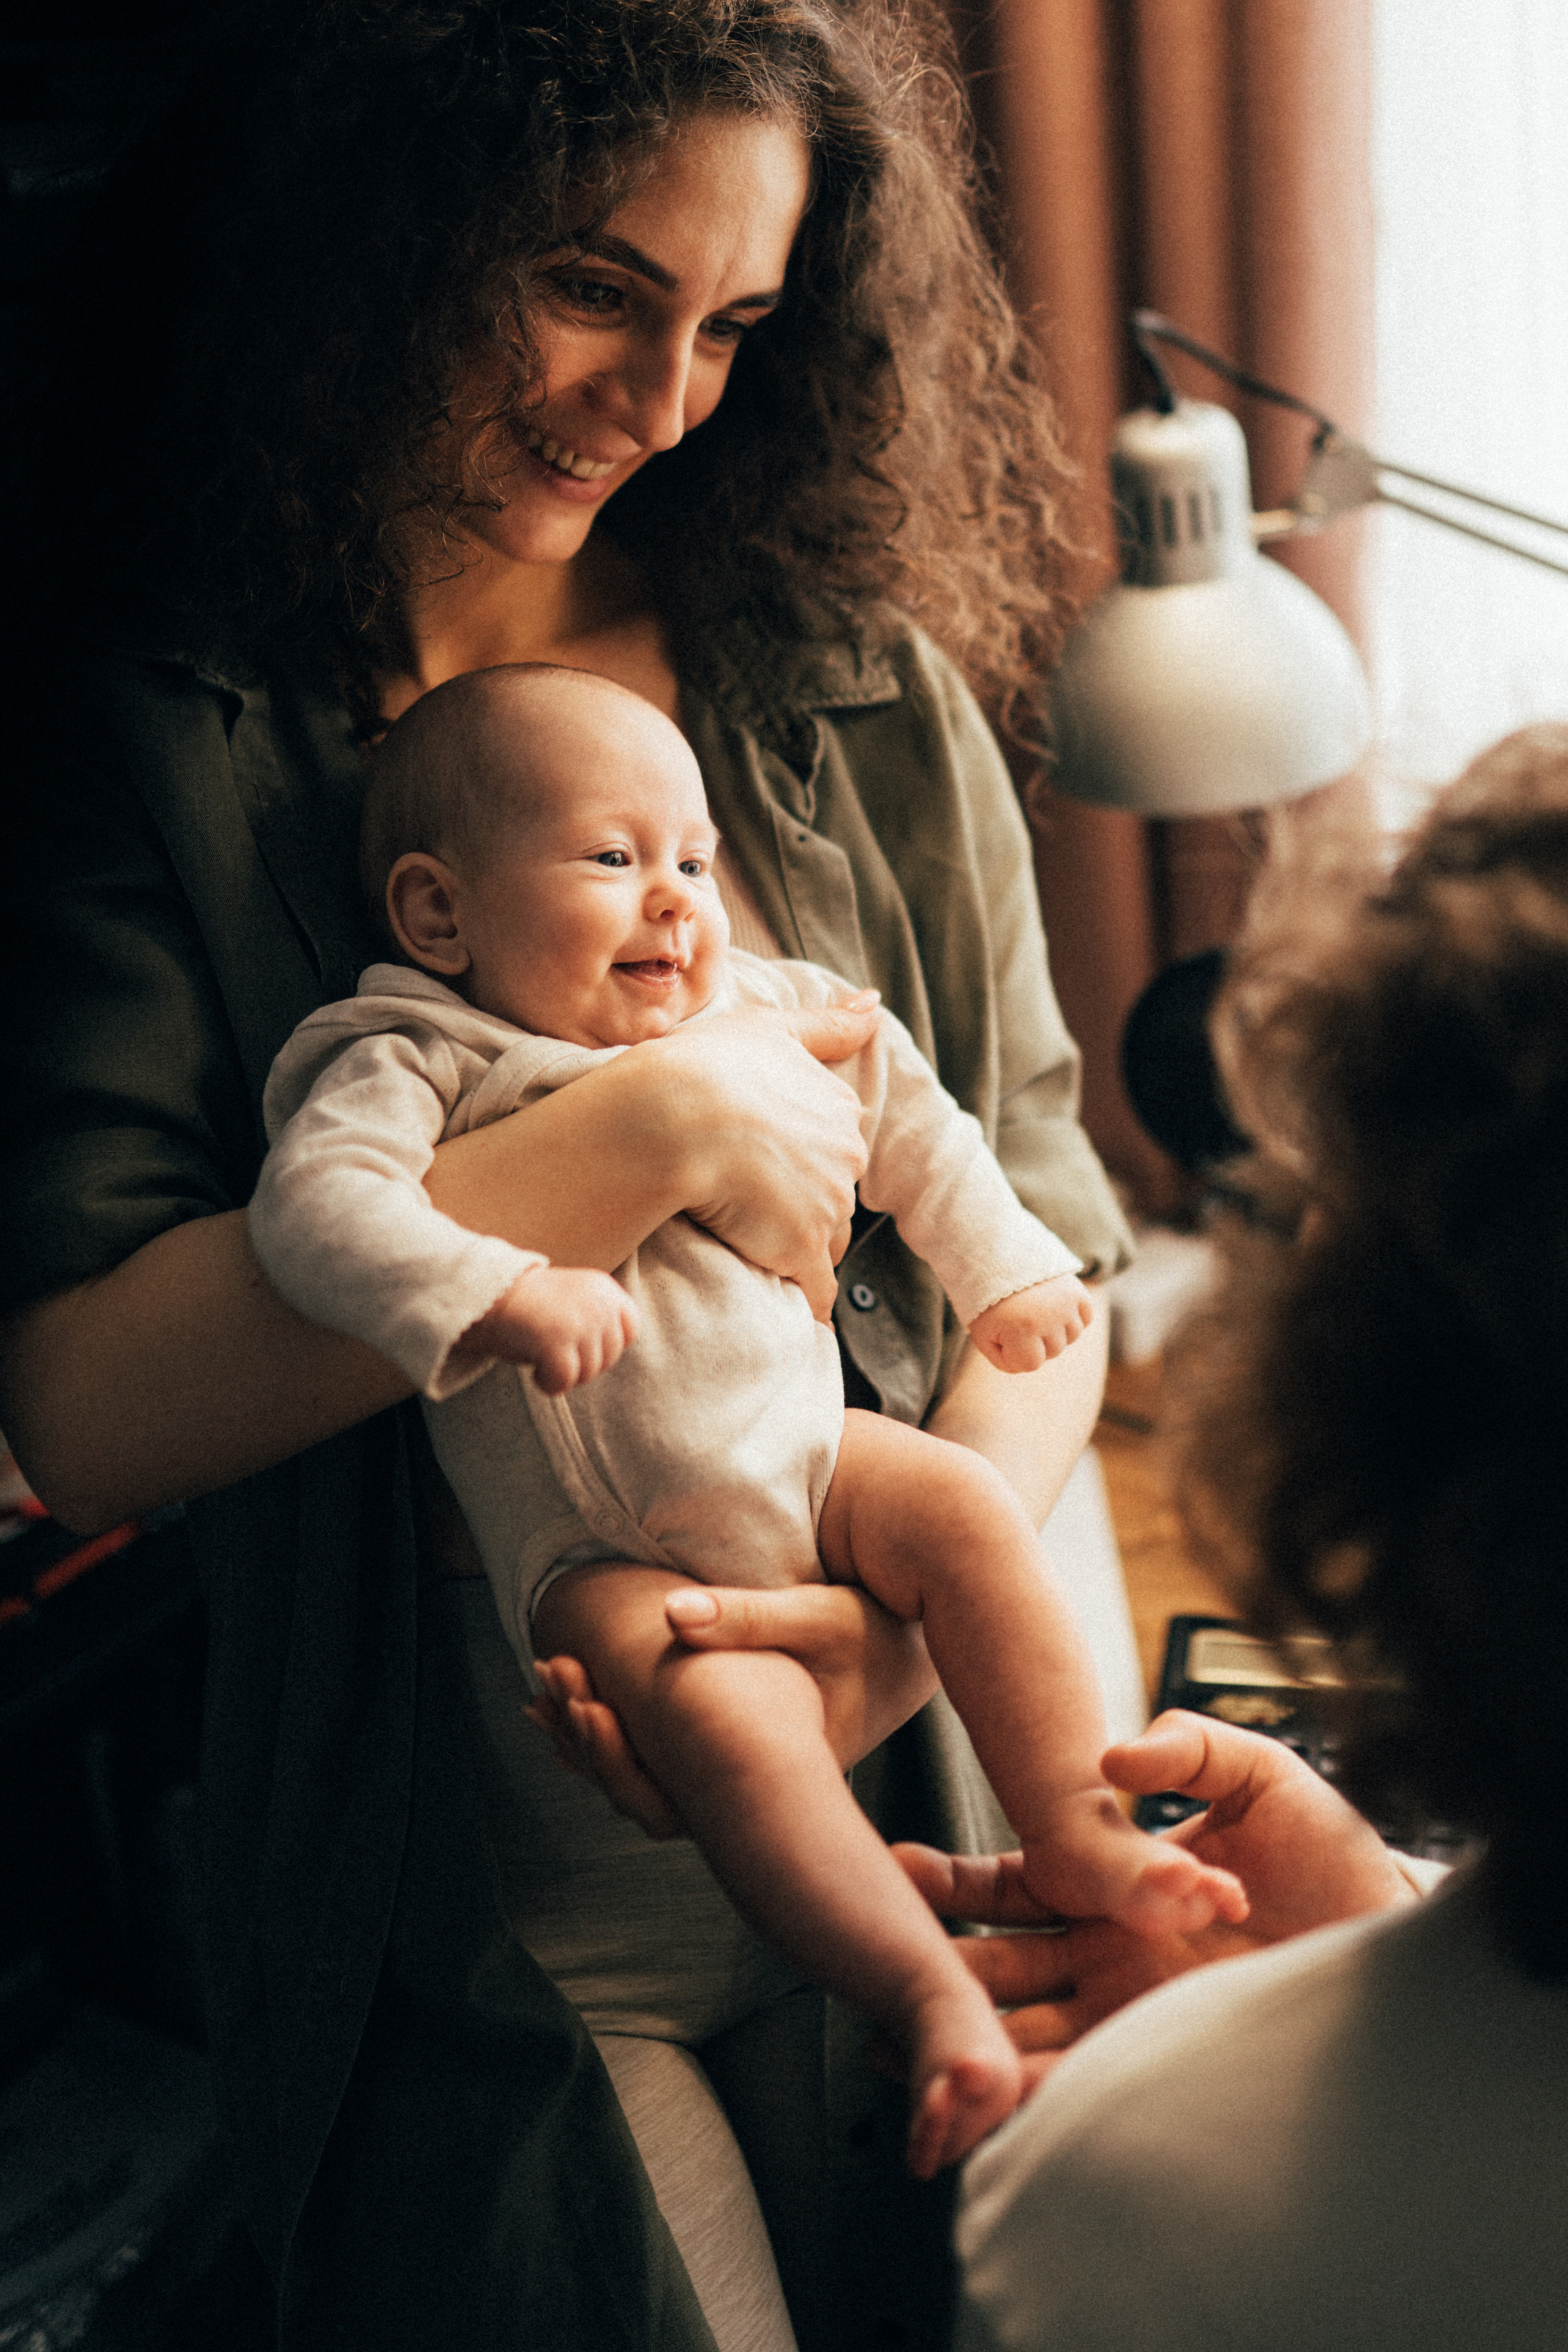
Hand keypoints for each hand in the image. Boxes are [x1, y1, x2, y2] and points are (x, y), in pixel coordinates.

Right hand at [455, 1265, 637, 1392]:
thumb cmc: (528, 1306)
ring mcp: (580, 1321)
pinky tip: (534, 1373)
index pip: (630, 1330)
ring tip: (540, 1357)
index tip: (579, 1346)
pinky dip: (549, 1385)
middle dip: (582, 1365)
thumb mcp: (574, 1303)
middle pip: (609, 1357)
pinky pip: (565, 1381)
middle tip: (552, 1353)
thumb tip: (610, 1358)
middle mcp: (598, 1302)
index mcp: (604, 1289)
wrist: (485, 1294)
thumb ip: (598, 1322)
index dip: (605, 1346)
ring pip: (588, 1373)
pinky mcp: (558, 1340)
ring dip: (563, 1375)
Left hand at [527, 1579, 939, 1834]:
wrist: (926, 1640)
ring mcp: (746, 1775)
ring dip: (593, 1740)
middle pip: (649, 1795)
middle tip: (546, 1684)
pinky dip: (617, 1729)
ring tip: (543, 1692)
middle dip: (589, 1744)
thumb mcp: (823, 1614)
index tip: (571, 1699)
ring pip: (652, 1781)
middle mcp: (755, 1790)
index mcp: (772, 1772)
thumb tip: (669, 1615)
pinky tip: (577, 1698)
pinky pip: (663, 1757)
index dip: (611, 1757)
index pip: (672, 1795)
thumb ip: (751, 1614)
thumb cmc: (878, 1628)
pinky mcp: (740, 1751)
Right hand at [647, 996, 878, 1319]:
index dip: (798, 1159)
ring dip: (800, 1249)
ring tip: (756, 1248)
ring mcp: (827, 1206)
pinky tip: (797, 1312)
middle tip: (752, 1207)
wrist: (671, 1117)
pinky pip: (815, 1290)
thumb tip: (875, 1004)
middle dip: (804, 1206)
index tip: (764, 1166)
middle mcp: (846, 1157)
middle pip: (834, 1195)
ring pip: (825, 1240)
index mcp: (839, 1107)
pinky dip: (807, 1302)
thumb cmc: (705, 1064)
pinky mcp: (800, 1250)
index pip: (833, 1146)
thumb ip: (826, 1024)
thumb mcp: (767, 1026)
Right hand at [895, 1710, 1416, 2075]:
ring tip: (902, 2048)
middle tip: (871, 1974)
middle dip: (934, 1975)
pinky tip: (988, 2097)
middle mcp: (1106, 1951)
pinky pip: (1080, 2086)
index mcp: (1111, 1883)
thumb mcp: (1260, 1774)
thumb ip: (1187, 1748)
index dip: (948, 1886)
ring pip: (1024, 2033)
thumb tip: (1116, 1751)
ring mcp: (1128, 2010)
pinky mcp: (1159, 2060)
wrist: (1398, 1938)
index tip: (895, 1871)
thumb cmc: (1334, 1852)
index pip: (1007, 1887)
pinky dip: (1031, 2095)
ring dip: (966, 2042)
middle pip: (997, 1968)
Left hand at [969, 1274, 1092, 1371]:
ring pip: (1071, 1336)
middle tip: (1017, 1318)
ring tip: (1036, 1312)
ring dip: (1055, 1330)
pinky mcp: (1077, 1291)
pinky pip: (1086, 1318)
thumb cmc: (986, 1300)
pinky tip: (1055, 1308)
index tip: (1000, 1335)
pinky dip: (1074, 1317)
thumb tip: (1030, 1366)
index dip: (1013, 1354)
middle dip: (1034, 1342)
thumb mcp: (983, 1333)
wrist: (998, 1256)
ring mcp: (1066, 1303)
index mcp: (1021, 1328)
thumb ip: (1004, 1360)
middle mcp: (1049, 1317)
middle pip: (1052, 1351)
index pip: (1030, 1364)